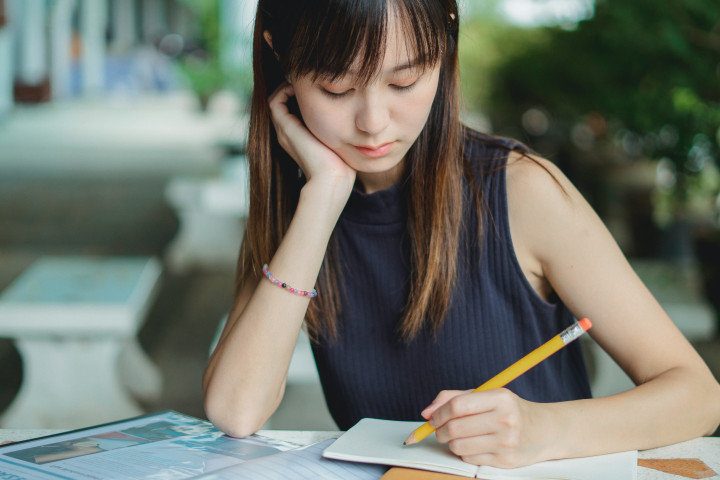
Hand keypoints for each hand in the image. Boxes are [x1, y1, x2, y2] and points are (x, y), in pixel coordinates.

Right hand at [268, 83, 355, 197]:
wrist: (332, 179)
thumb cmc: (341, 165)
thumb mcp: (338, 141)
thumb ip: (338, 129)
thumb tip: (354, 117)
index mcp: (298, 137)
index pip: (292, 108)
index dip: (301, 96)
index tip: (318, 87)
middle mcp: (287, 133)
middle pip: (283, 102)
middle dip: (295, 89)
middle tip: (310, 80)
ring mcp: (284, 130)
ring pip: (276, 99)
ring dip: (289, 87)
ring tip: (306, 82)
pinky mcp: (285, 128)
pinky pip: (275, 101)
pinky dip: (285, 90)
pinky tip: (304, 88)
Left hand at [422, 388, 549, 467]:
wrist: (543, 431)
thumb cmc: (508, 410)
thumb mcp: (486, 395)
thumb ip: (453, 398)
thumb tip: (427, 412)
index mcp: (500, 398)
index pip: (457, 406)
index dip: (439, 413)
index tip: (432, 418)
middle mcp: (506, 420)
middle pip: (455, 428)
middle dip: (440, 430)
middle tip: (441, 429)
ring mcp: (507, 442)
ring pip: (459, 446)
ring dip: (452, 443)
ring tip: (460, 436)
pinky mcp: (506, 461)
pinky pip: (469, 459)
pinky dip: (465, 453)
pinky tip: (475, 445)